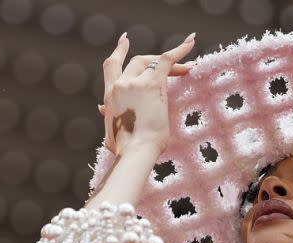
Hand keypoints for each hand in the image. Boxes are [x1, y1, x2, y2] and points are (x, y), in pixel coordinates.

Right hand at [98, 32, 195, 155]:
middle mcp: (120, 85)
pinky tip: (191, 43)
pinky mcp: (152, 84)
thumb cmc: (127, 150)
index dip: (119, 52)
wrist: (135, 152)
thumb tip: (101, 109)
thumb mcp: (111, 133)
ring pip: (153, 61)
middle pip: (136, 61)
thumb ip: (109, 118)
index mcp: (110, 96)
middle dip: (154, 60)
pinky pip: (167, 59)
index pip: (111, 66)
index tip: (125, 40)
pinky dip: (180, 50)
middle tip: (171, 63)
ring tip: (188, 68)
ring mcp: (135, 83)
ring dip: (171, 63)